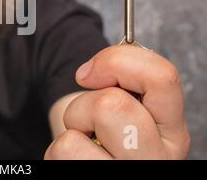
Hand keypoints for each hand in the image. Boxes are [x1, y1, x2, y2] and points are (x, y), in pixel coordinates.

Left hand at [44, 45, 189, 159]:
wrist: (89, 162)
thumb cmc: (106, 133)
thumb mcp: (124, 104)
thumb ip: (121, 81)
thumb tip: (92, 70)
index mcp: (172, 131)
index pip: (161, 77)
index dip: (117, 62)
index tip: (91, 73)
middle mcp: (157, 156)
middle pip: (114, 103)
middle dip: (87, 101)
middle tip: (88, 118)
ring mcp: (128, 172)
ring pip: (88, 122)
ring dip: (74, 121)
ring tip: (84, 138)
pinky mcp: (96, 178)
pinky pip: (65, 147)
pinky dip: (59, 146)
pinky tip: (77, 155)